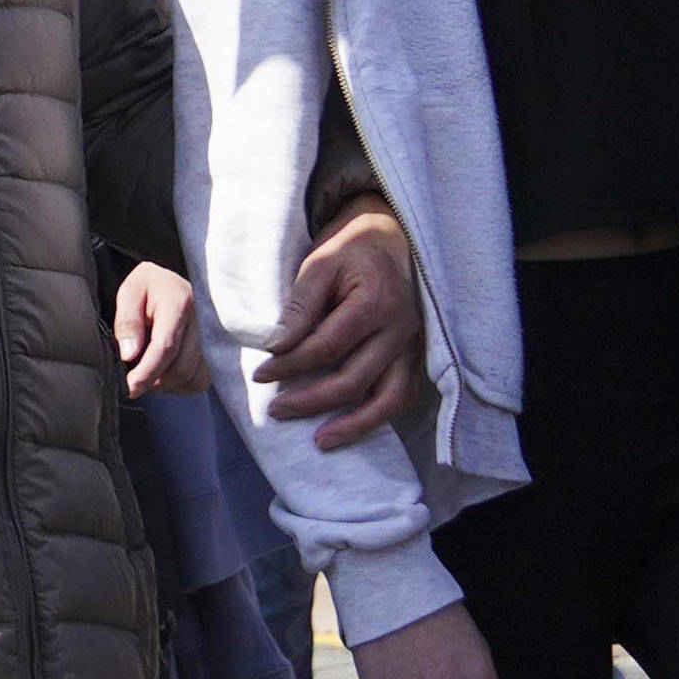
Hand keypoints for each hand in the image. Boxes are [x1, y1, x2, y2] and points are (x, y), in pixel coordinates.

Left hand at [112, 261, 205, 395]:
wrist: (175, 283)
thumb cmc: (149, 287)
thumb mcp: (129, 293)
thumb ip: (127, 322)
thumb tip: (128, 355)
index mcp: (179, 303)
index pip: (166, 347)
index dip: (147, 372)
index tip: (130, 387)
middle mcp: (203, 323)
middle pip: (181, 368)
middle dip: (154, 382)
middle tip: (132, 381)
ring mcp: (214, 339)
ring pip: (193, 379)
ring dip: (167, 386)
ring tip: (147, 375)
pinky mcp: (217, 352)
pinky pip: (201, 381)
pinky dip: (181, 385)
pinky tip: (164, 374)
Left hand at [264, 206, 425, 447]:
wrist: (393, 237)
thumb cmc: (350, 249)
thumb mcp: (319, 264)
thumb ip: (299, 306)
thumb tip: (275, 346)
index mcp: (375, 303)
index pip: (327, 346)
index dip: (291, 365)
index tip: (261, 374)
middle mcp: (400, 330)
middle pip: (356, 379)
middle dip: (312, 400)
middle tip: (275, 410)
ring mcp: (413, 346)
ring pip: (390, 398)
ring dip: (355, 425)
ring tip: (321, 441)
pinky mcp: (417, 356)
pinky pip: (403, 395)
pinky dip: (380, 415)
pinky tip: (354, 427)